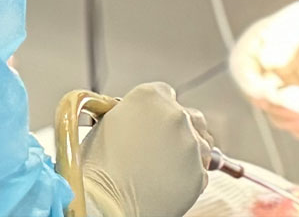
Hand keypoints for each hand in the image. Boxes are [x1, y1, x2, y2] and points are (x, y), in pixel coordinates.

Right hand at [79, 82, 212, 216]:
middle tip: (162, 148)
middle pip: (191, 116)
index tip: (154, 124)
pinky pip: (200, 171)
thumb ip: (132, 113)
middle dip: (180, 130)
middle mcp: (175, 115)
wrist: (105, 204)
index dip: (158, 112)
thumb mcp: (107, 123)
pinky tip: (165, 182)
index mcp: (150, 96)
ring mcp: (191, 144)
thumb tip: (141, 120)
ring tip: (162, 169)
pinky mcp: (200, 173)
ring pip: (201, 144)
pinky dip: (188, 177)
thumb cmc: (97, 168)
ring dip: (187, 153)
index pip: (166, 94)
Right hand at [229, 0, 298, 140]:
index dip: (250, 84)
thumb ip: (290, 38)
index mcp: (261, 44)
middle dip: (284, 104)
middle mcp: (269, 72)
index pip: (242, 68)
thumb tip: (267, 62)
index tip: (268, 93)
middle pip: (261, 98)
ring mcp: (287, 94)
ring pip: (280, 118)